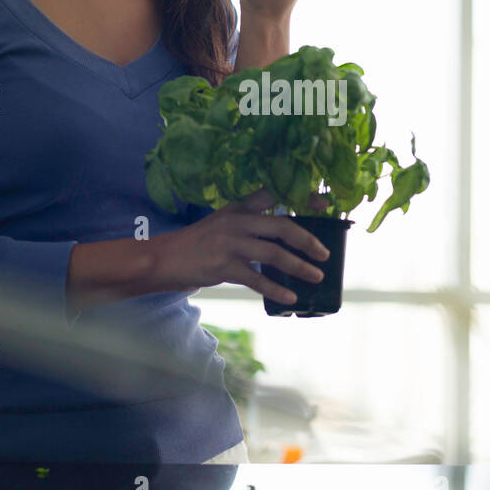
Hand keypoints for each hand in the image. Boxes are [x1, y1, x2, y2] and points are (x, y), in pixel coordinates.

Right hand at [155, 188, 332, 304]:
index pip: (274, 193)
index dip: (301, 196)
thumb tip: (288, 238)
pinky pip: (257, 279)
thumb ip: (252, 225)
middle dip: (308, 240)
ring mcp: (230, 243)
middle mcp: (237, 221)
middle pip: (282, 226)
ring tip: (316, 276)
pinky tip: (291, 296)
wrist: (165, 258)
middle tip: (324, 253)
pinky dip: (277, 289)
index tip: (324, 203)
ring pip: (274, 253)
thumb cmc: (200, 242)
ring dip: (299, 266)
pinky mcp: (224, 266)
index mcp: (239, 207)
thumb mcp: (225, 222)